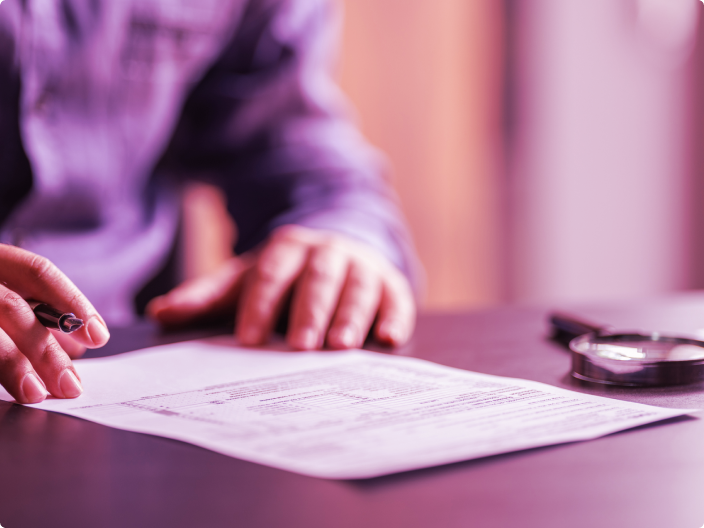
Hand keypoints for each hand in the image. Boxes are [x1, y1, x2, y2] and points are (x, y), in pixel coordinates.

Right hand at [0, 244, 109, 403]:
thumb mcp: (6, 297)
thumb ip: (34, 314)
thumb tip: (77, 345)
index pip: (36, 272)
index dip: (70, 301)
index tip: (98, 335)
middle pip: (9, 306)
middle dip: (43, 348)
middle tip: (71, 385)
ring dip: (10, 365)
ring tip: (34, 394)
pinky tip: (2, 393)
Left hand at [148, 225, 415, 349]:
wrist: (337, 251)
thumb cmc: (284, 276)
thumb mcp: (245, 279)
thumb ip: (207, 296)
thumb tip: (161, 312)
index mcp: (286, 247)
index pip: (270, 274)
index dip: (260, 305)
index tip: (248, 340)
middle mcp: (326, 253)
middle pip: (317, 279)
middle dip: (309, 312)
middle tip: (299, 347)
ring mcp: (362, 266)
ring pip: (357, 287)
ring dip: (351, 315)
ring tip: (342, 347)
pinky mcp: (390, 283)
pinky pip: (396, 298)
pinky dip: (394, 317)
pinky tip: (389, 339)